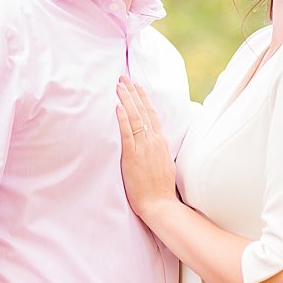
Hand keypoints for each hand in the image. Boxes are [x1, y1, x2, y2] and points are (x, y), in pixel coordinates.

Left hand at [115, 76, 177, 224]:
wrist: (161, 204)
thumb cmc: (160, 189)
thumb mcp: (163, 164)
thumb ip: (157, 151)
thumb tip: (153, 143)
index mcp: (161, 142)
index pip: (152, 115)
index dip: (143, 99)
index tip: (137, 86)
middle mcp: (154, 141)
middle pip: (143, 111)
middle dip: (133, 93)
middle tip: (124, 78)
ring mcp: (144, 148)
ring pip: (136, 118)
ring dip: (127, 100)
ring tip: (119, 86)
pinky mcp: (134, 156)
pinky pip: (128, 134)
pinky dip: (123, 119)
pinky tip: (118, 107)